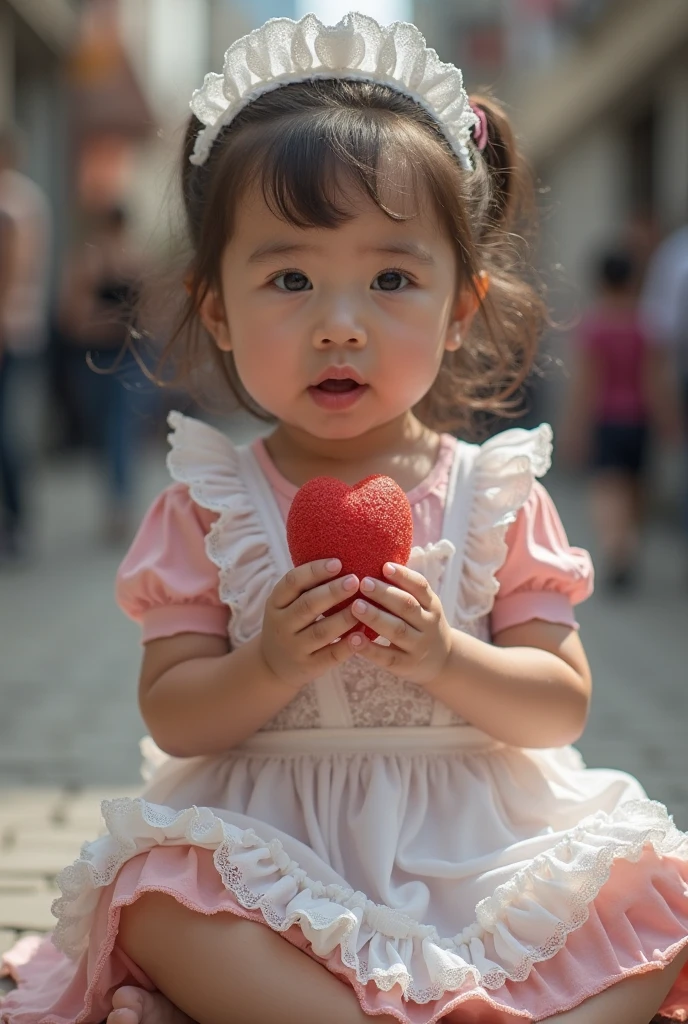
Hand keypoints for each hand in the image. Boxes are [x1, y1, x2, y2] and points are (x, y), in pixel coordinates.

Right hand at [261, 559, 359, 687]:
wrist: (271, 665)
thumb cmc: (289, 623)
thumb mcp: (286, 604)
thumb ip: (307, 586)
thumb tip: (344, 557)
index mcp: (276, 602)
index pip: (292, 582)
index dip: (314, 571)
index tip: (338, 562)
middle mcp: (282, 624)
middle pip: (308, 605)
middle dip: (332, 592)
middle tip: (355, 580)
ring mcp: (294, 647)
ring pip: (320, 631)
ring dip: (343, 618)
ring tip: (363, 606)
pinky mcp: (308, 666)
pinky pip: (329, 656)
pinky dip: (346, 646)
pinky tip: (362, 636)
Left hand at [347, 563, 452, 684]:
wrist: (442, 662)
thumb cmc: (422, 625)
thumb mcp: (424, 606)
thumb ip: (405, 589)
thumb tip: (376, 561)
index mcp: (431, 605)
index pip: (421, 586)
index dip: (404, 576)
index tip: (385, 566)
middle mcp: (428, 624)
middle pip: (407, 606)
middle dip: (385, 594)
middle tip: (362, 582)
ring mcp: (418, 646)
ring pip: (397, 631)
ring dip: (376, 617)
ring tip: (355, 606)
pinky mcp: (406, 665)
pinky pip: (387, 657)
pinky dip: (370, 649)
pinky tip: (353, 638)